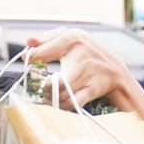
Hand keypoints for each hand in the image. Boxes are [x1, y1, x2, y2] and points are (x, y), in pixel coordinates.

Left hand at [23, 28, 141, 114]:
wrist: (115, 71)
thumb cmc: (87, 54)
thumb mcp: (70, 39)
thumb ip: (46, 39)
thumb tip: (28, 42)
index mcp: (72, 38)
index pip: (40, 53)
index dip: (30, 62)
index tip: (29, 66)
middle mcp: (81, 54)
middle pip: (52, 80)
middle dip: (42, 88)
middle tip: (38, 88)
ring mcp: (88, 73)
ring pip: (60, 94)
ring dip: (50, 98)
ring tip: (46, 96)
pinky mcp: (93, 88)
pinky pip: (71, 102)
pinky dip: (62, 104)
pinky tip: (59, 101)